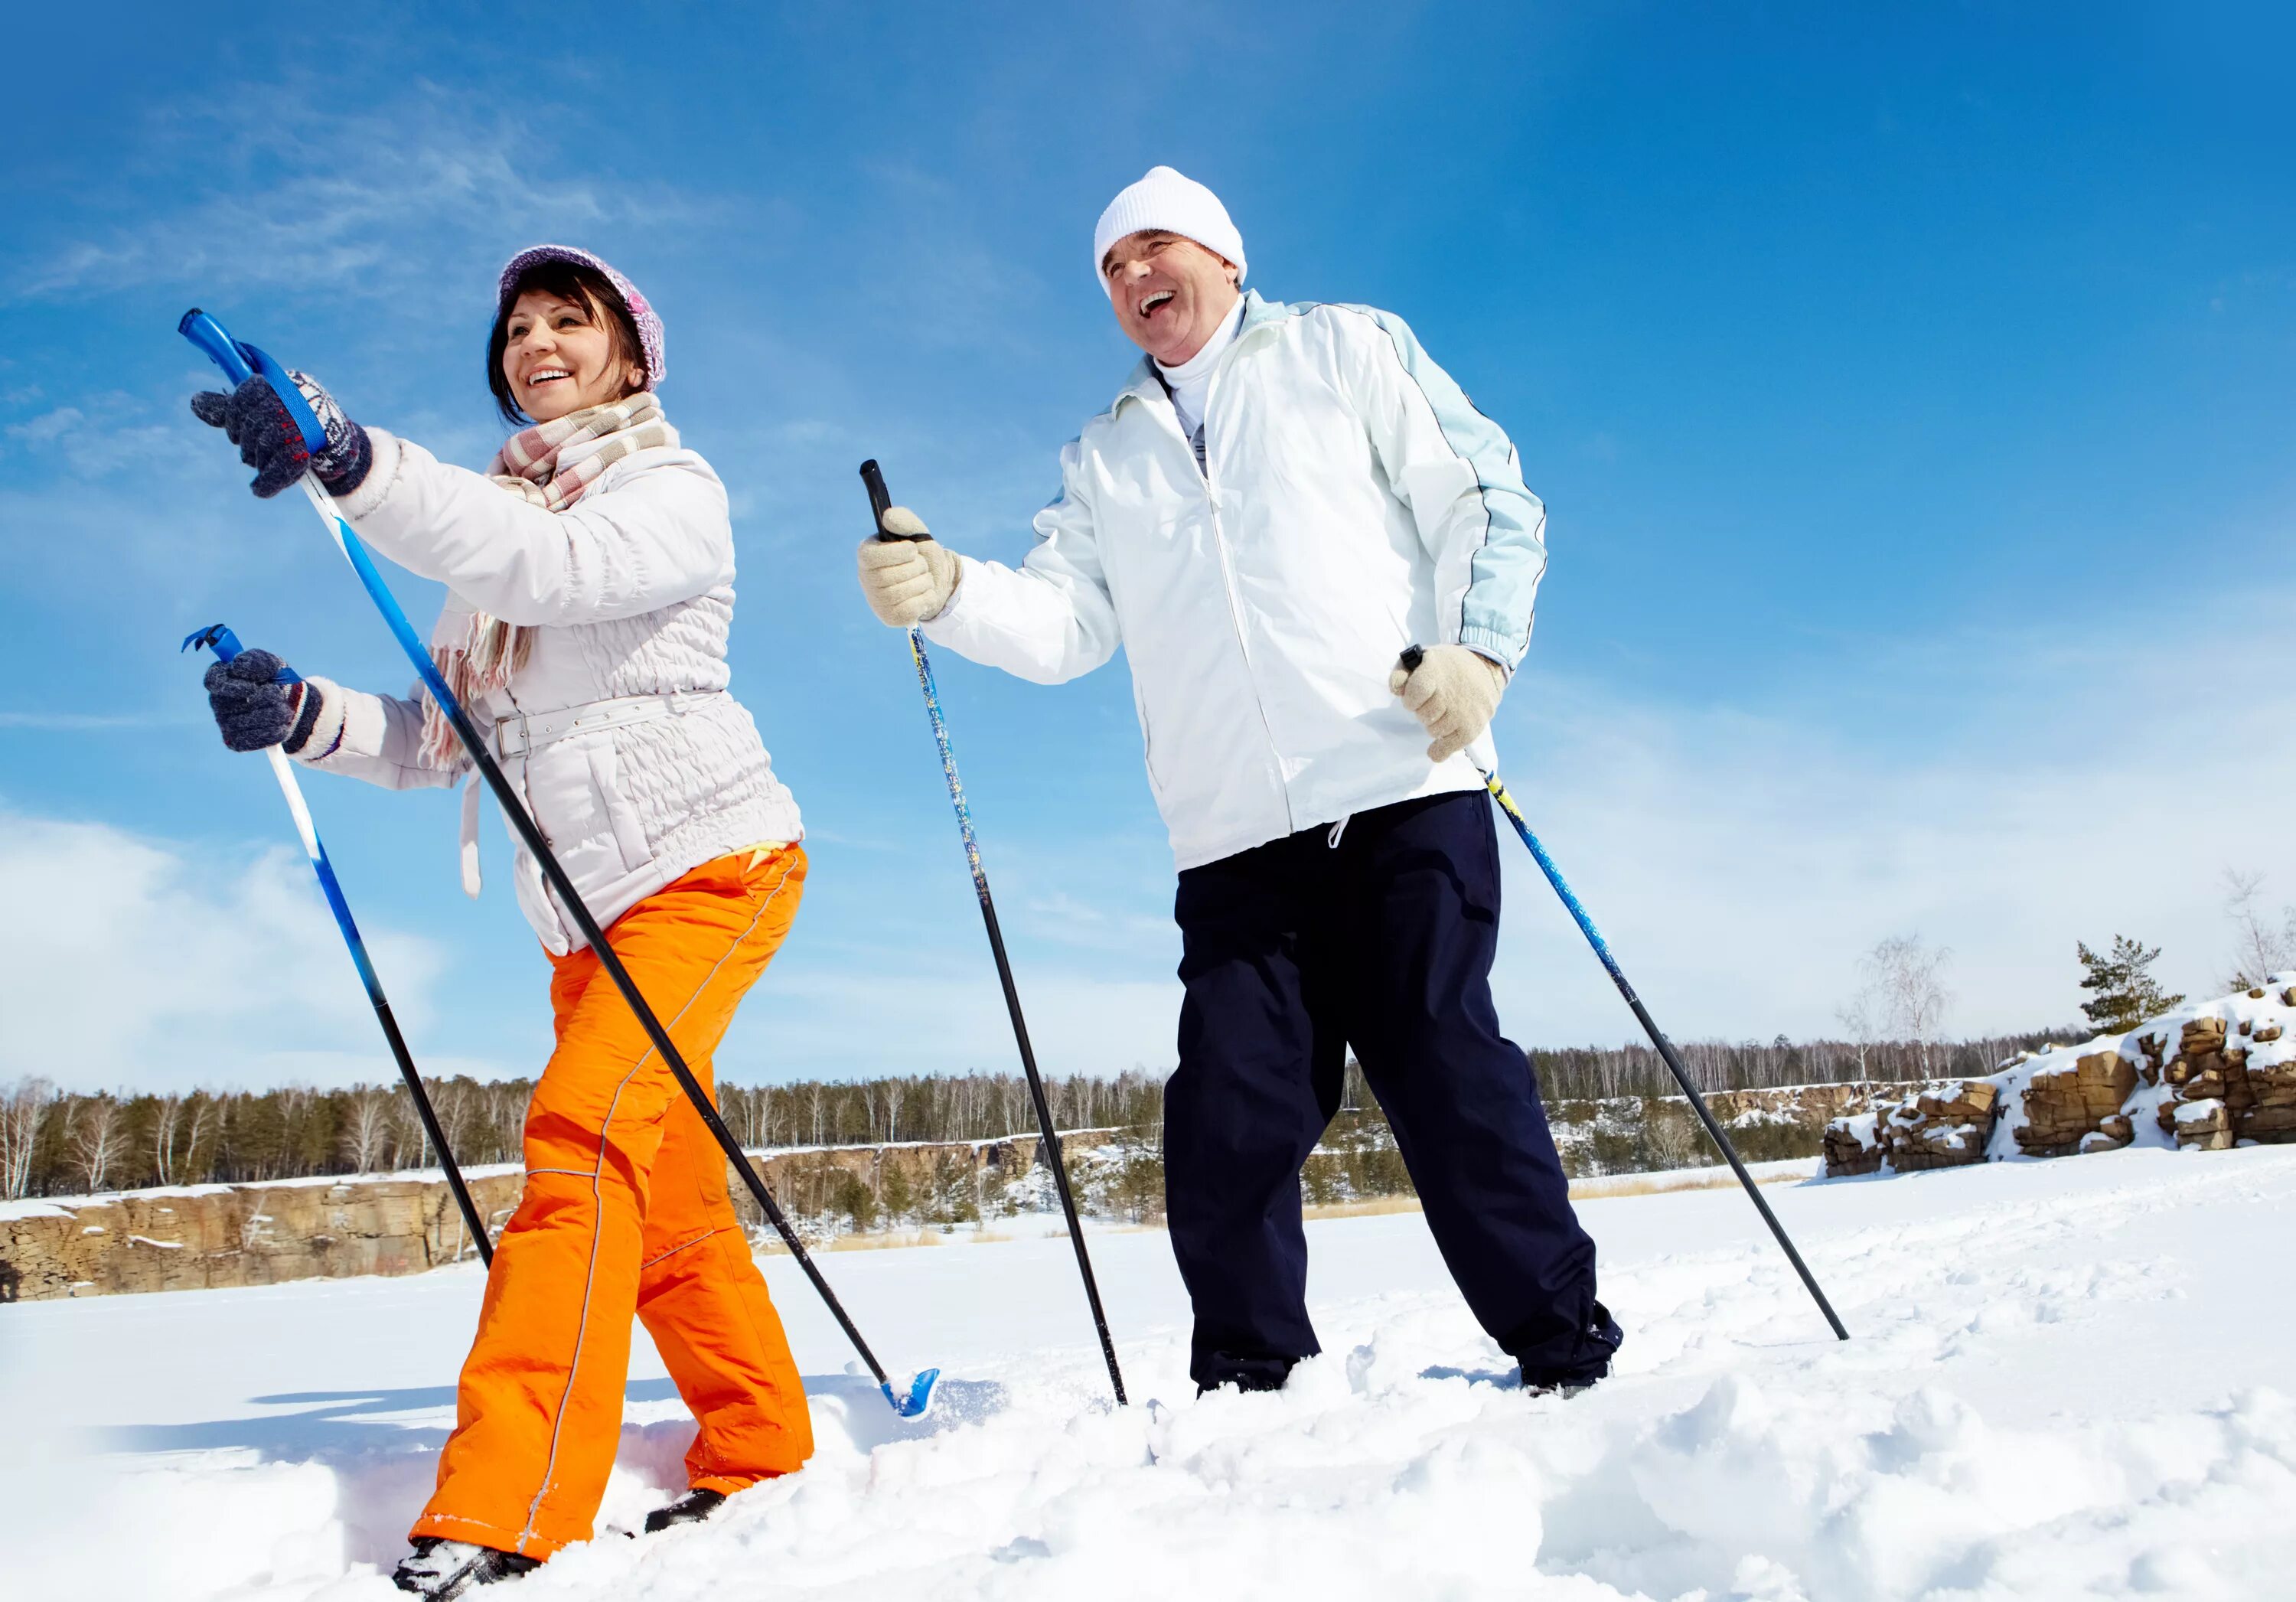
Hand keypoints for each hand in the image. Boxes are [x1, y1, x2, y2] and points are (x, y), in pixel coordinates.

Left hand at [189, 371, 371, 499]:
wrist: (341, 450)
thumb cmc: (298, 427)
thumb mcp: (264, 412)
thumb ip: (230, 408)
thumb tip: (195, 402)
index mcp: (284, 385)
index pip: (246, 394)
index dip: (235, 416)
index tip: (238, 429)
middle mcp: (296, 401)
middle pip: (253, 421)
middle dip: (247, 441)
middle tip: (253, 451)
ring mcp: (305, 426)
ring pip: (264, 443)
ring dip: (258, 460)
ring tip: (265, 464)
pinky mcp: (310, 451)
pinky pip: (281, 466)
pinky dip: (268, 481)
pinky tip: (259, 490)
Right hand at [203, 650, 331, 753]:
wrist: (291, 704)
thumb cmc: (275, 680)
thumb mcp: (273, 664)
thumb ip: (257, 660)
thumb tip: (237, 664)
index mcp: (222, 679)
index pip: (213, 681)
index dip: (231, 686)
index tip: (253, 688)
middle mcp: (218, 702)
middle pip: (232, 704)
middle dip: (263, 700)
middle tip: (279, 696)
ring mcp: (225, 723)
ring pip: (242, 724)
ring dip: (270, 716)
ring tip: (285, 711)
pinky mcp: (235, 742)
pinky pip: (249, 741)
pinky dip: (270, 734)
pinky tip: (283, 727)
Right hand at [855, 506, 960, 626]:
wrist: (938, 581)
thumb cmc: (921, 555)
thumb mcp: (916, 533)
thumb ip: (904, 520)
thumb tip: (888, 517)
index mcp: (866, 554)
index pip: (873, 557)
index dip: (898, 553)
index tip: (912, 550)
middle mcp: (866, 579)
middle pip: (889, 577)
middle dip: (916, 567)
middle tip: (921, 565)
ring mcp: (876, 601)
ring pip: (902, 593)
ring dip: (924, 582)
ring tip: (924, 578)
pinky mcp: (890, 617)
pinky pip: (910, 610)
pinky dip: (925, 599)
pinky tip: (924, 594)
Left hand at [1389, 645, 1507, 761]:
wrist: (1484, 668)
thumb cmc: (1445, 667)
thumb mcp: (1422, 660)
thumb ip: (1401, 673)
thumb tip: (1396, 690)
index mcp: (1437, 670)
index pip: (1416, 693)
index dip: (1411, 699)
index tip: (1414, 699)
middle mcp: (1453, 691)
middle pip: (1424, 715)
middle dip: (1423, 711)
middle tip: (1432, 704)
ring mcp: (1464, 710)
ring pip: (1434, 731)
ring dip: (1433, 725)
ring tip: (1441, 714)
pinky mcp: (1473, 726)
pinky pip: (1451, 746)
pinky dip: (1440, 750)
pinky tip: (1435, 749)